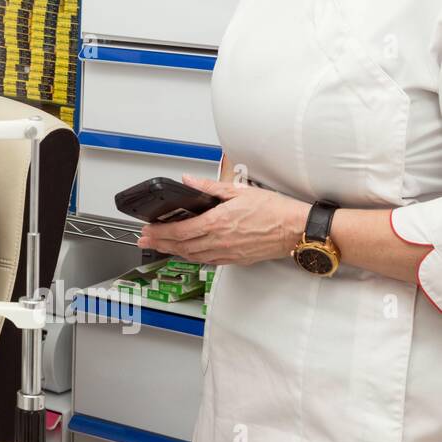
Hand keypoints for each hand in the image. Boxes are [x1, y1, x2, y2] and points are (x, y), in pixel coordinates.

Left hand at [138, 175, 308, 265]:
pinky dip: (191, 257)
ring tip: (160, 247)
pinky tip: (186, 253)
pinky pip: (207, 261)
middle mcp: (220, 241)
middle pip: (181, 246)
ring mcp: (227, 253)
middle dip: (160, 243)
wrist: (297, 229)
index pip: (180, 230)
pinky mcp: (235, 260)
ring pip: (192, 256)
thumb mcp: (239, 191)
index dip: (160, 232)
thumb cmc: (275, 211)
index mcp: (218, 223)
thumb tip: (189, 181)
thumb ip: (209, 188)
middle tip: (145, 241)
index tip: (148, 230)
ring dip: (173, 252)